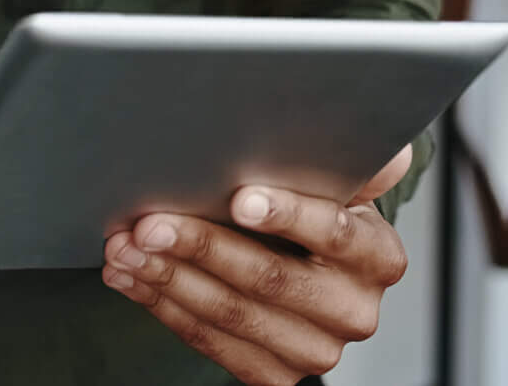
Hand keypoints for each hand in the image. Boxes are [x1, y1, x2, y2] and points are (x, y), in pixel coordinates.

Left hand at [102, 146, 412, 384]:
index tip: (239, 197)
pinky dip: (164, 307)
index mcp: (380, 257)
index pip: (336, 233)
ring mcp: (315, 351)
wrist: (314, 274)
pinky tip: (133, 278)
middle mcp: (354, 312)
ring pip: (231, 315)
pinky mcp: (275, 376)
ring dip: (168, 279)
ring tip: (124, 248)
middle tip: (150, 223)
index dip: (287, 214)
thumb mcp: (344, 182)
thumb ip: (354, 161)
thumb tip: (383, 145)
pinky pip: (210, 342)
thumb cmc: (319, 211)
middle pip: (271, 279)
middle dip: (203, 246)